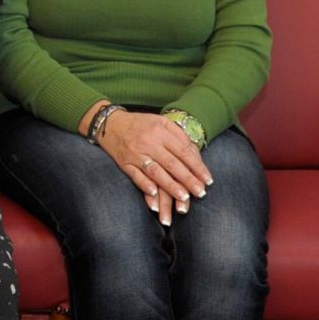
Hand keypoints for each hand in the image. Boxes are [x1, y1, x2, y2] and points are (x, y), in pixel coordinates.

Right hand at [98, 110, 211, 224]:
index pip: (183, 151)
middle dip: (188, 180)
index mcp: (160, 131)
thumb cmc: (140, 124)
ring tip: (184, 198)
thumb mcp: (161, 122)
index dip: (197, 166)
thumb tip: (195, 154)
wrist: (110, 123)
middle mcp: (148, 142)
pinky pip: (136, 176)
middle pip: (172, 164)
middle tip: (201, 193)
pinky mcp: (124, 163)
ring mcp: (135, 154)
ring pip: (156, 172)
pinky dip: (145, 185)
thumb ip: (179, 135)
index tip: (208, 180)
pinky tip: (155, 194)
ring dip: (170, 186)